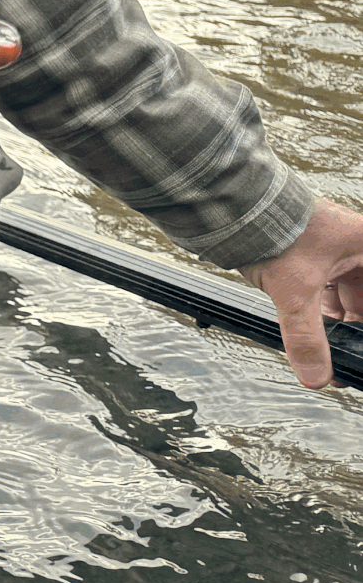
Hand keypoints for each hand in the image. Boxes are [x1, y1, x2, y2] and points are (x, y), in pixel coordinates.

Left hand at [242, 199, 362, 388]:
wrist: (232, 206)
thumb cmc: (273, 230)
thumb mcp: (295, 291)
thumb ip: (306, 337)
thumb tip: (316, 376)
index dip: (362, 327)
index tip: (359, 345)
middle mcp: (354, 245)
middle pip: (361, 295)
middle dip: (355, 327)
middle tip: (349, 355)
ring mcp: (333, 248)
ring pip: (345, 293)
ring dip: (338, 320)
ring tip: (334, 350)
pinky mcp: (310, 252)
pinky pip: (325, 286)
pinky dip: (320, 308)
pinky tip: (314, 328)